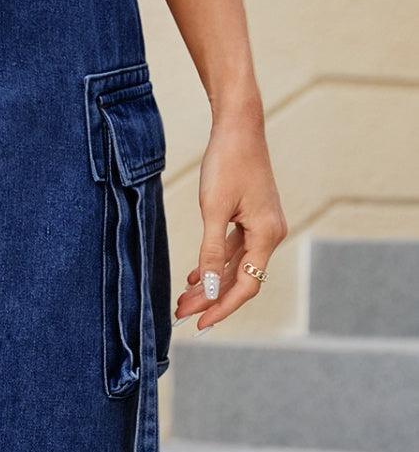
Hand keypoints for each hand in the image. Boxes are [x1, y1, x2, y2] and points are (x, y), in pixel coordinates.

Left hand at [175, 111, 286, 332]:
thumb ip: (213, 253)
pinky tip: (195, 275)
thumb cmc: (227, 163)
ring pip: (235, 266)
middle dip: (211, 299)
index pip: (247, 285)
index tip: (200, 324)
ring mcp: (262, 225)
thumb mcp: (213, 210)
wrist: (238, 127)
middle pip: (240, 279)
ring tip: (183, 299)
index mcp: (267, 235)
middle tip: (181, 314)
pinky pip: (234, 250)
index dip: (223, 307)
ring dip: (210, 283)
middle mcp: (270, 233)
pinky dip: (215, 264)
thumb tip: (210, 290)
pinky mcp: (251, 217)